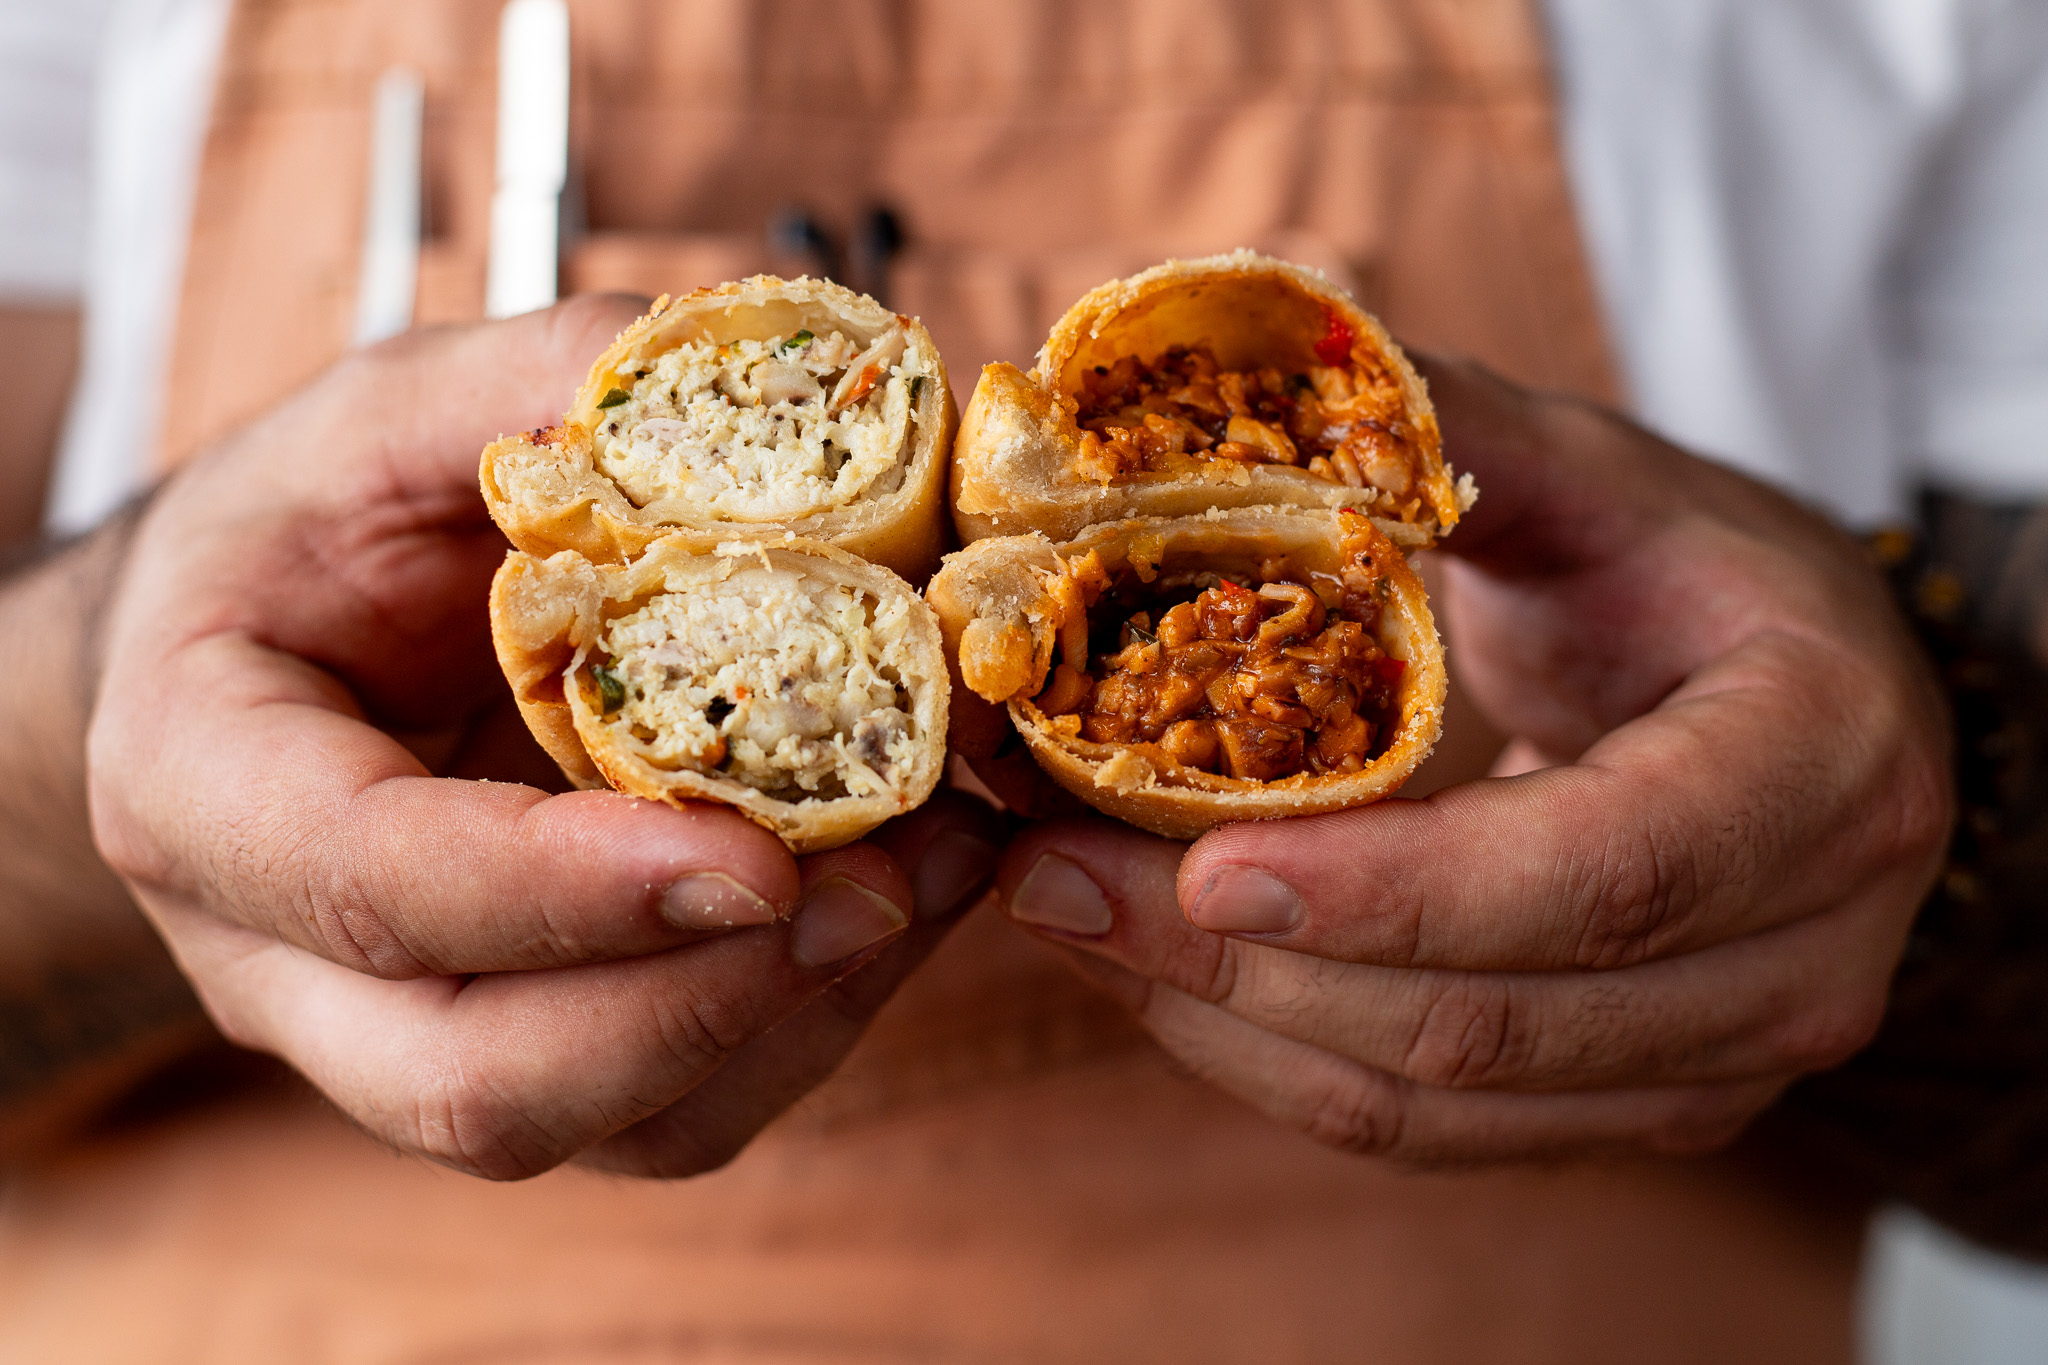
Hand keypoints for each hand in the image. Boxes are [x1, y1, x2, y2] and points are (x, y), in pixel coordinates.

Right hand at [86, 298, 1000, 1178]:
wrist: (268, 648)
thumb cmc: (313, 532)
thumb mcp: (385, 419)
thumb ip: (532, 391)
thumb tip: (740, 383)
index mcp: (207, 786)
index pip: (372, 887)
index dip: (567, 890)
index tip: (758, 857)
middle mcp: (289, 959)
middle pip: (481, 1085)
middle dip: (707, 1000)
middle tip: (890, 879)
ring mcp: (414, 1032)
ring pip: (611, 1124)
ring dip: (800, 1015)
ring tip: (939, 868)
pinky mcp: (542, 1050)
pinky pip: (687, 1103)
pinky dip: (818, 1017)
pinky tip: (908, 894)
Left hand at [992, 357, 1951, 1162]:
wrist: (1802, 699)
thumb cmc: (1687, 571)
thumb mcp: (1594, 477)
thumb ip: (1443, 437)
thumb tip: (1229, 381)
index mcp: (1818, 765)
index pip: (1605, 873)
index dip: (1397, 890)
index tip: (1198, 862)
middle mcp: (1806, 950)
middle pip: (1491, 1019)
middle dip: (1242, 963)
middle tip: (1050, 874)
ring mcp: (1727, 1060)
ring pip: (1437, 1103)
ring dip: (1224, 1021)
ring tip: (1067, 910)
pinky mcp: (1639, 1106)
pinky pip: (1428, 1131)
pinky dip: (1272, 1057)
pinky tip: (1156, 967)